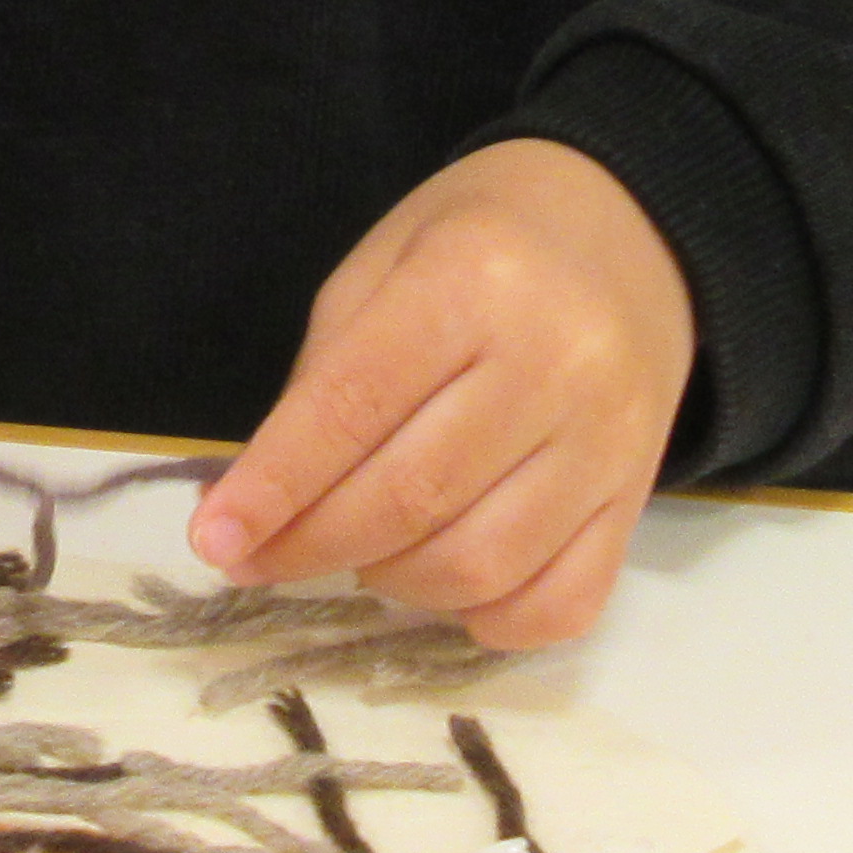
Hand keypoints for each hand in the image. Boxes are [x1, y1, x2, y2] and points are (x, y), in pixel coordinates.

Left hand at [188, 140, 690, 646]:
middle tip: (258, 558)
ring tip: (356, 554)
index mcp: (471, 281)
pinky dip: (487, 621)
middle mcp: (552, 363)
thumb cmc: (482, 240)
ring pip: (480, 566)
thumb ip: (326, 376)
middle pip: (412, 498)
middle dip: (312, 545)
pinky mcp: (638, 497)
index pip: (354, 406)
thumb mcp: (383, 264)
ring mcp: (608, 440)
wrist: (632, 231)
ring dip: (392, 583)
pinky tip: (443, 586)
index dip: (275, 485)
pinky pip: (561, 603)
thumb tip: (262, 501)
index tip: (214, 539)